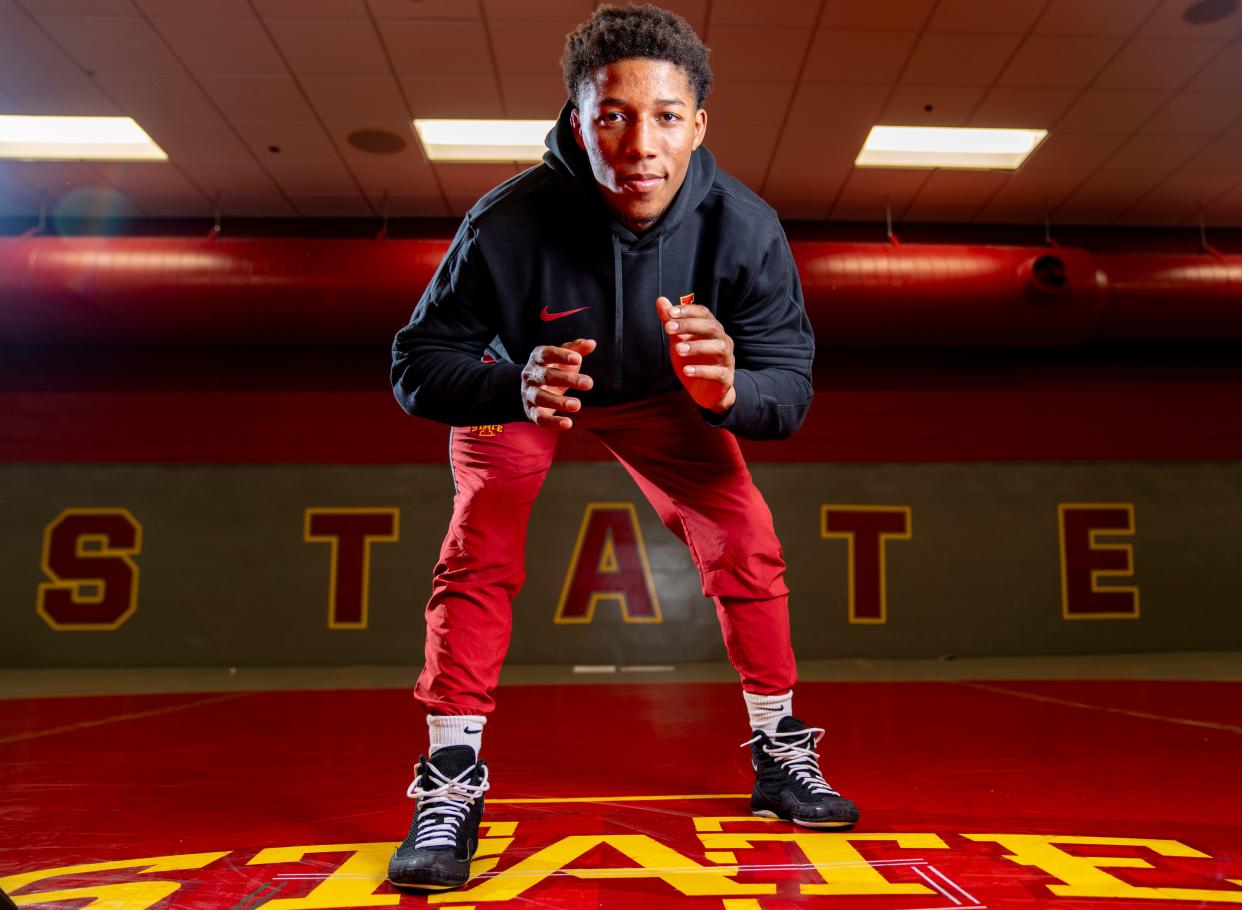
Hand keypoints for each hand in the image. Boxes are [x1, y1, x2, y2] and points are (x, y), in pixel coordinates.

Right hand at [520, 338, 595, 429]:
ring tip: (577, 405)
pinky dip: (552, 422)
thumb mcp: (563, 358)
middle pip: (546, 376)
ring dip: (558, 402)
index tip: (579, 359)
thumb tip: (592, 343)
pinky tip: (568, 423)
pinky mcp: (531, 411)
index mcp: (537, 358)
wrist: (532, 387)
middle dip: (567, 379)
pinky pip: (540, 417)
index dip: (562, 356)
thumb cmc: (553, 368)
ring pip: (540, 397)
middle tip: (589, 383)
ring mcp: (528, 393)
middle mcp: (530, 375)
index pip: (547, 354)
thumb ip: (577, 349)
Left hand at [656, 296, 735, 413]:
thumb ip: (671, 322)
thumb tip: (660, 300)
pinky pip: (718, 373)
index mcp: (713, 330)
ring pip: (719, 347)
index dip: (688, 311)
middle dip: (690, 325)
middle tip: (669, 328)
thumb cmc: (693, 362)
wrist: (706, 392)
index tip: (669, 313)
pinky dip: (702, 370)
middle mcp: (723, 341)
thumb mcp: (679, 341)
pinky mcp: (726, 379)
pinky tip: (686, 370)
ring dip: (697, 346)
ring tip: (678, 349)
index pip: (704, 313)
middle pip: (712, 327)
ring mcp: (727, 360)